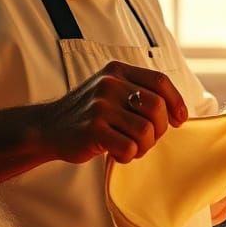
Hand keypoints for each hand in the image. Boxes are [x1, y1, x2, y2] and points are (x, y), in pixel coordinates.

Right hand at [42, 61, 187, 164]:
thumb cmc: (87, 113)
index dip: (176, 102)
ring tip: (130, 147)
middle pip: (157, 107)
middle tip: (147, 140)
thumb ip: (138, 92)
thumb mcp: (110, 90)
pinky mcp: (93, 129)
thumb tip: (177, 112)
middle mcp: (109, 84)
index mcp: (117, 71)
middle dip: (159, 130)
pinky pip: (129, 147)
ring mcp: (100, 106)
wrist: (47, 127)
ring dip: (143, 146)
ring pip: (145, 131)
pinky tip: (117, 153)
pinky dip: (128, 155)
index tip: (179, 120)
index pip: (160, 81)